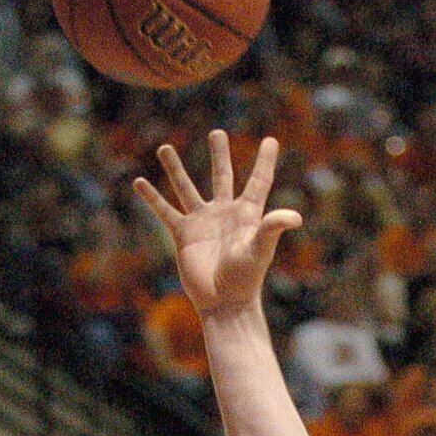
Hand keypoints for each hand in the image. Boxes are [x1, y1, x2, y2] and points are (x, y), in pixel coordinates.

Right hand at [134, 132, 302, 319]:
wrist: (223, 302)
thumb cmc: (246, 278)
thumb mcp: (260, 249)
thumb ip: (273, 228)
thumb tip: (296, 217)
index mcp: (247, 213)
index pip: (258, 180)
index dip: (265, 161)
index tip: (271, 140)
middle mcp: (224, 213)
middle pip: (222, 176)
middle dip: (219, 154)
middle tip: (216, 133)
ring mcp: (202, 222)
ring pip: (186, 187)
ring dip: (175, 169)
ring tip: (164, 148)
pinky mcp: (184, 234)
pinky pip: (165, 211)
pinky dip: (152, 197)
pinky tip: (139, 181)